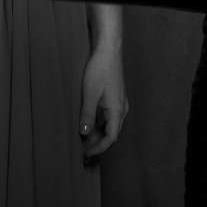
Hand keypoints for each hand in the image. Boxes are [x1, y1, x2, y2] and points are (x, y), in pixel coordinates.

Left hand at [77, 45, 127, 161]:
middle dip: (99, 146)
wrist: (109, 51)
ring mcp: (120, 104)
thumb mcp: (90, 94)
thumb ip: (88, 115)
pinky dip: (100, 126)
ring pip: (111, 127)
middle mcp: (122, 110)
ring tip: (85, 143)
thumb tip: (84, 134)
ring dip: (99, 136)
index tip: (86, 154)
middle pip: (112, 135)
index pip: (111, 138)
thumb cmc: (100, 70)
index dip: (99, 149)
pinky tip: (90, 127)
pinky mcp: (116, 99)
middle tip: (84, 154)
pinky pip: (110, 119)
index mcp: (117, 111)